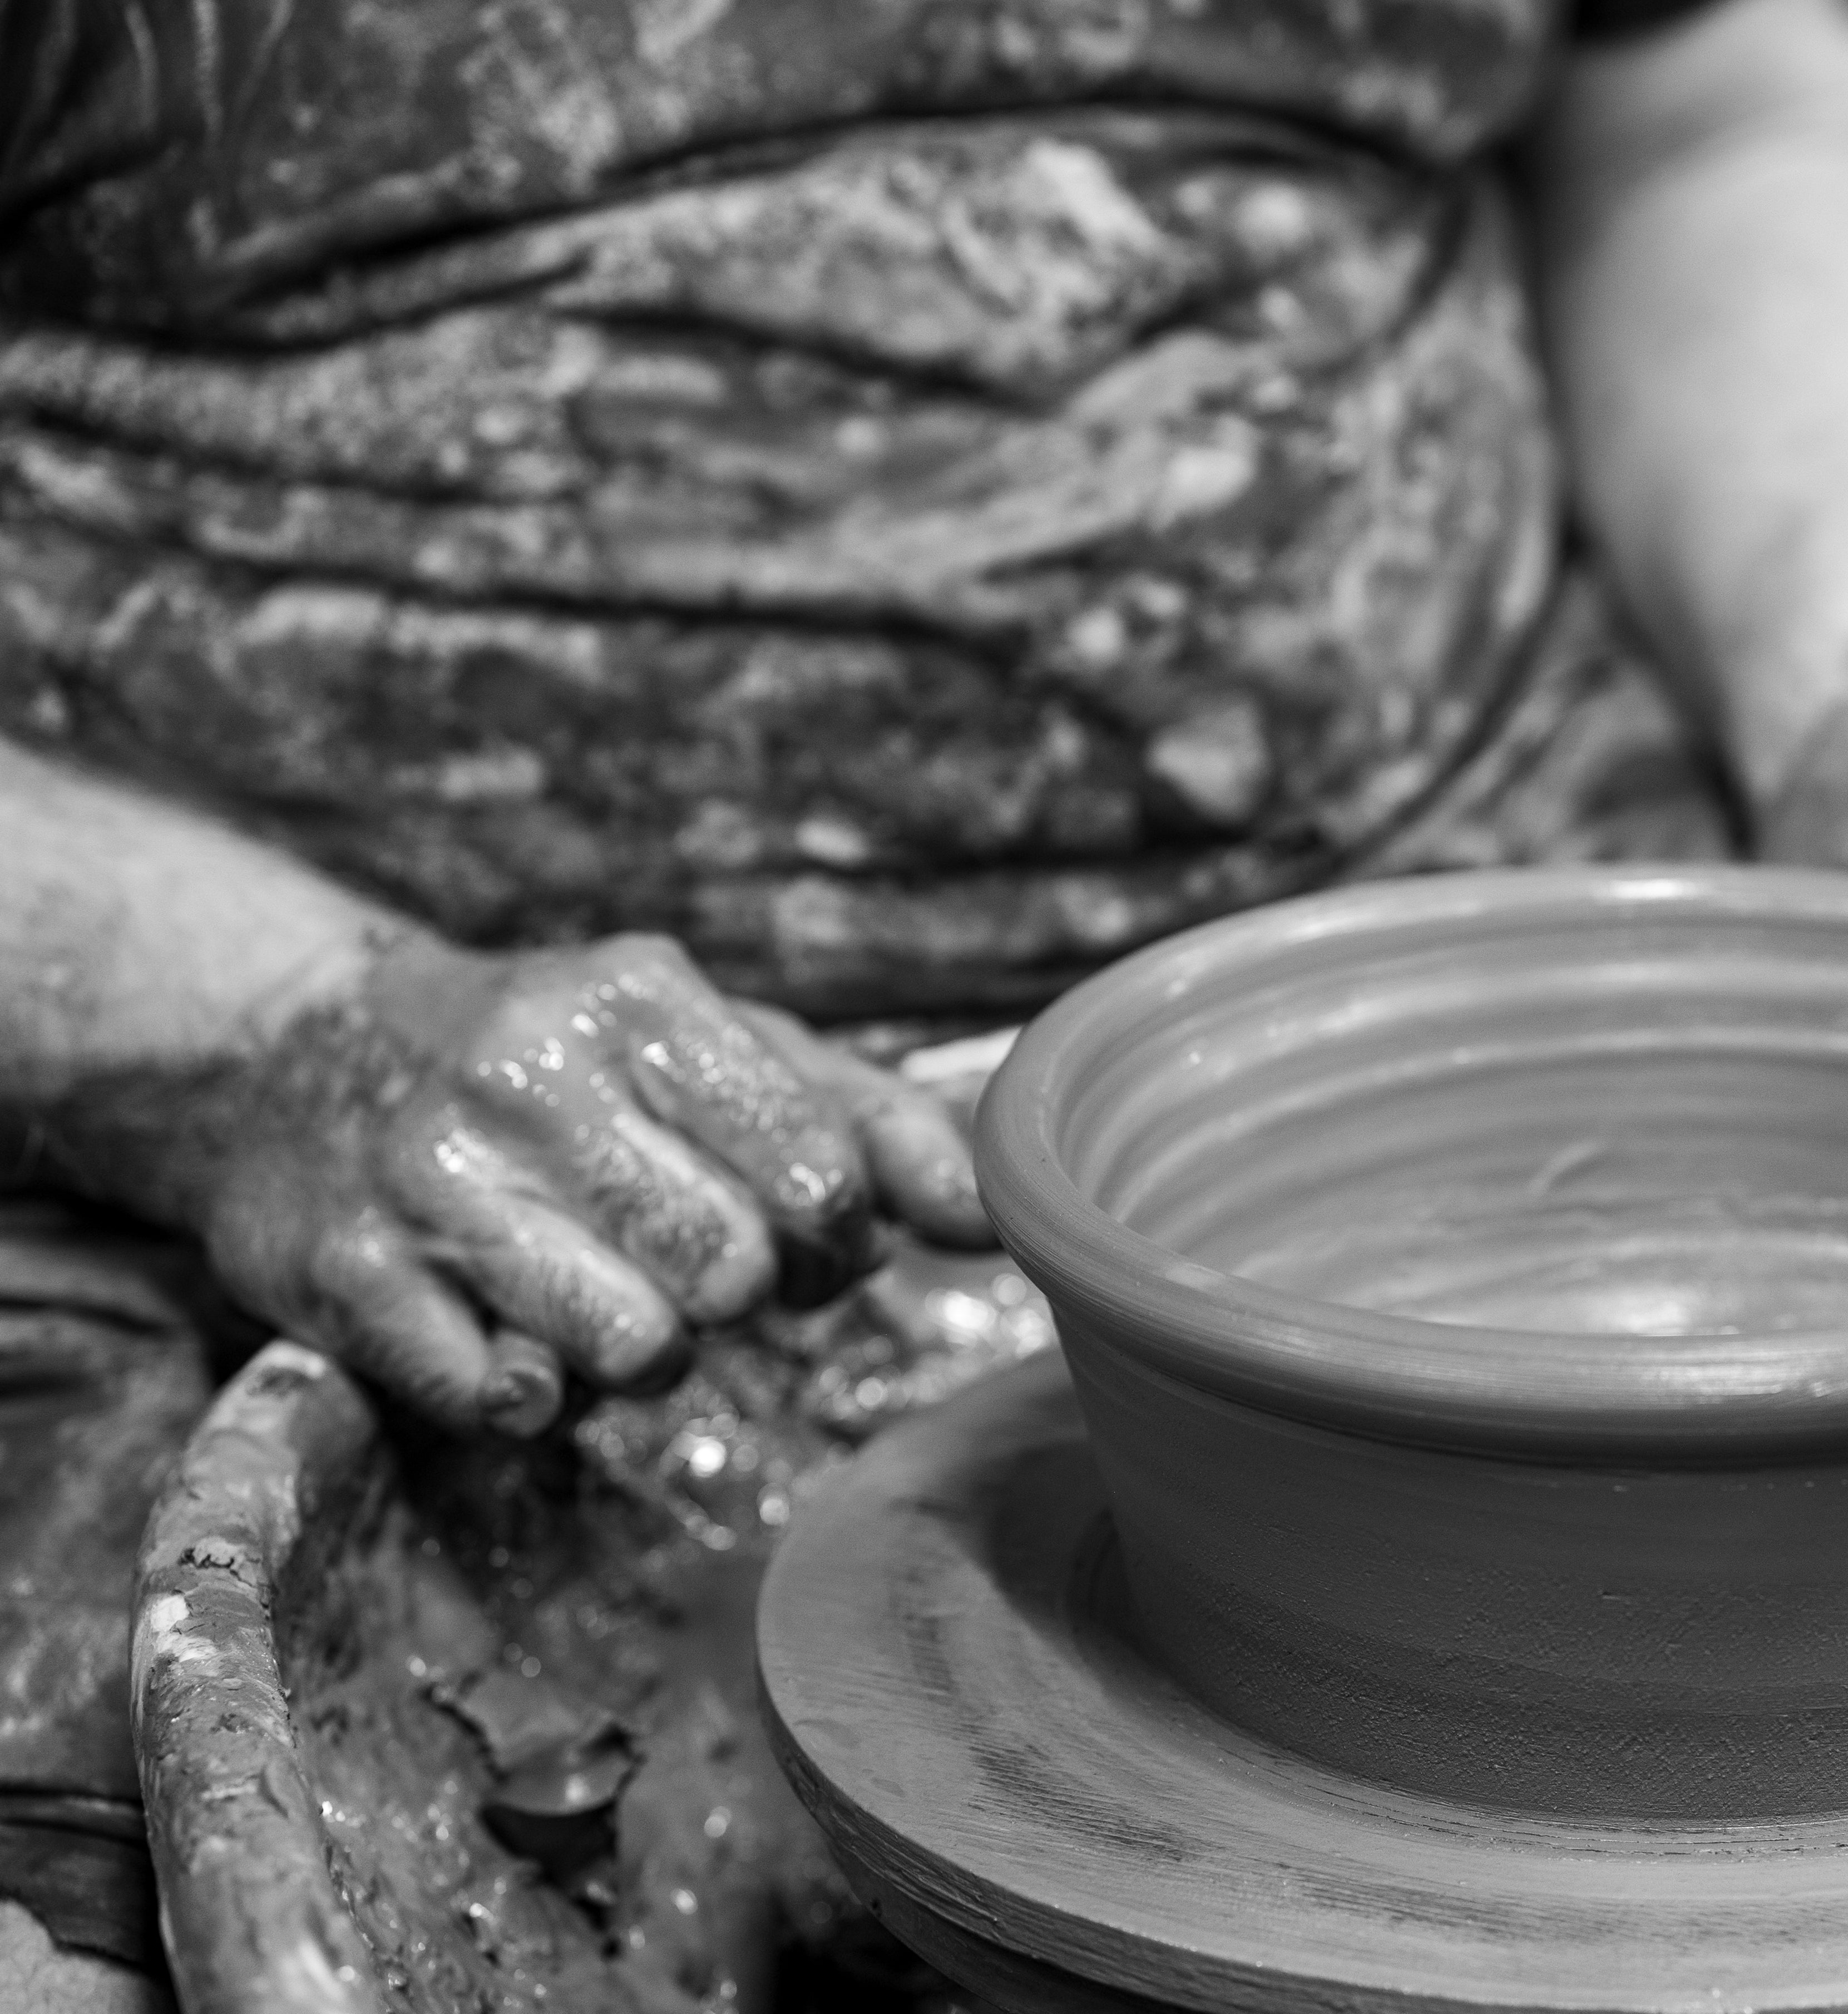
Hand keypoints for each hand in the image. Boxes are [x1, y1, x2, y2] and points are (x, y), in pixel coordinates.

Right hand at [84, 931, 992, 1434]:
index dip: (834, 1239)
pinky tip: (502, 1325)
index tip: (797, 1232)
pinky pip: (508, 1403)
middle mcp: (530, 1070)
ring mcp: (429, 1174)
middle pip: (736, 1274)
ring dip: (642, 1355)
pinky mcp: (345, 1275)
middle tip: (692, 1267)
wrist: (296, 1048)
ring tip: (600, 1292)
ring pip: (638, 1351)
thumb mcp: (723, 1050)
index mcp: (643, 997)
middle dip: (740, 1299)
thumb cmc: (565, 1062)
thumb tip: (998, 1222)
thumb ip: (875, 1129)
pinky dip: (529, 1393)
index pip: (821, 1177)